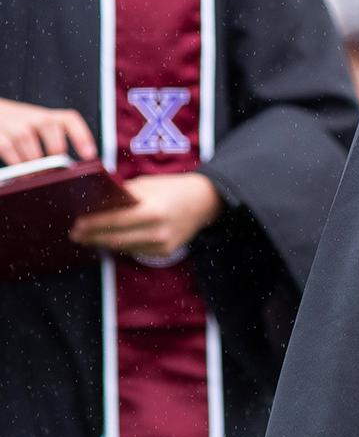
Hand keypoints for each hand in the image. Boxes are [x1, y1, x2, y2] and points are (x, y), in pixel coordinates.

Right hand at [0, 96, 96, 164]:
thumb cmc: (18, 126)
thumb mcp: (37, 127)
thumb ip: (52, 141)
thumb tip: (67, 166)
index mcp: (48, 116)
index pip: (69, 120)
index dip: (82, 136)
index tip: (90, 155)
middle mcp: (33, 116)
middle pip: (51, 131)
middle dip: (55, 154)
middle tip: (55, 169)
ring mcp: (14, 124)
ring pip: (29, 145)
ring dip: (34, 164)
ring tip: (36, 174)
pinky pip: (8, 149)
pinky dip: (17, 164)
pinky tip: (20, 172)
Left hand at [71, 172, 220, 258]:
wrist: (205, 201)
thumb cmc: (173, 188)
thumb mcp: (148, 184)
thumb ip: (124, 194)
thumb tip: (96, 201)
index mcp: (153, 210)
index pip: (115, 220)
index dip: (94, 224)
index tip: (77, 224)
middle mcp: (158, 231)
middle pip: (115, 238)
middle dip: (92, 237)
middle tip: (75, 234)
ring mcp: (162, 244)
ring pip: (124, 247)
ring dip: (103, 243)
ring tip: (87, 238)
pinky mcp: (165, 252)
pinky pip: (136, 250)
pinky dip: (120, 246)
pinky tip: (109, 241)